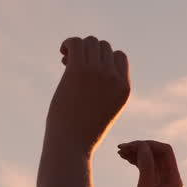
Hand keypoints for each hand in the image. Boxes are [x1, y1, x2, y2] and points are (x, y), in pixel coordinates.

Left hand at [46, 36, 130, 151]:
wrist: (71, 146)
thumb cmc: (82, 134)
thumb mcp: (102, 111)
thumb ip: (103, 90)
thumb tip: (88, 63)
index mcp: (124, 89)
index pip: (119, 57)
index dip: (103, 58)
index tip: (88, 69)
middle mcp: (114, 78)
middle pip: (104, 46)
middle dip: (89, 52)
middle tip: (72, 65)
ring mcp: (98, 73)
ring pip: (90, 41)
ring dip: (78, 47)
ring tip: (66, 60)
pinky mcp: (78, 71)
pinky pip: (76, 42)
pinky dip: (68, 43)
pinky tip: (62, 54)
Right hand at [119, 140, 182, 186]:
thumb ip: (146, 167)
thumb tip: (144, 146)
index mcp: (174, 180)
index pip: (165, 151)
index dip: (148, 145)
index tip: (130, 146)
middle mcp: (170, 180)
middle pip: (157, 153)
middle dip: (140, 147)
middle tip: (121, 148)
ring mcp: (161, 184)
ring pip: (150, 159)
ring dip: (136, 153)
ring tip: (119, 152)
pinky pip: (145, 168)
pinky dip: (135, 161)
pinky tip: (124, 159)